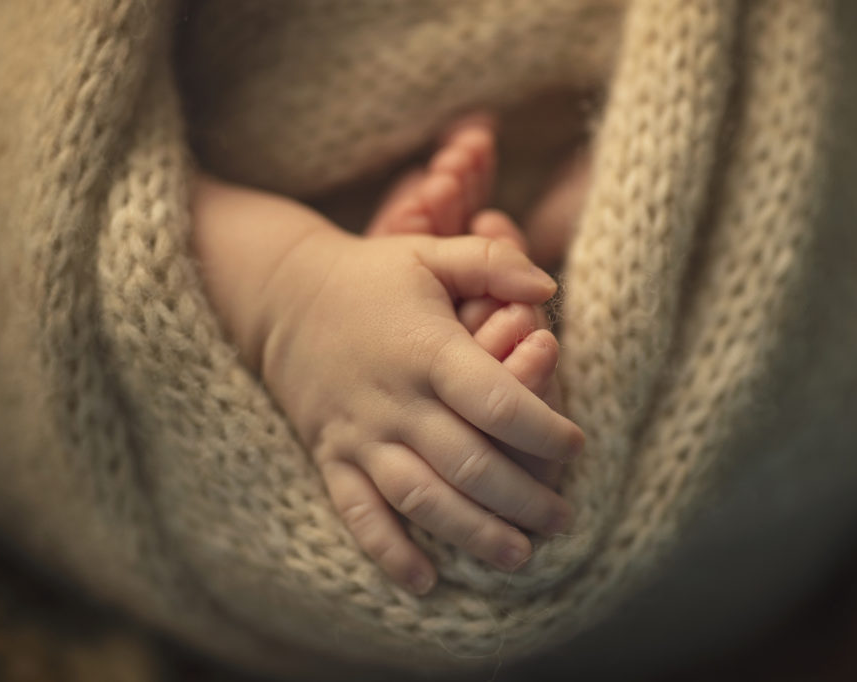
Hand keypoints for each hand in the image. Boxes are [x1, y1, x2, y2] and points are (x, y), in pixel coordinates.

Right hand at [257, 228, 582, 594]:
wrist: (280, 296)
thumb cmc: (371, 276)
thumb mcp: (429, 253)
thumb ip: (491, 264)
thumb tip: (550, 288)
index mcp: (428, 351)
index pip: (499, 402)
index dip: (544, 431)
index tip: (576, 446)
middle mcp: (397, 401)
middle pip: (470, 465)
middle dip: (524, 499)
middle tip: (563, 520)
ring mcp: (361, 435)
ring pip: (422, 499)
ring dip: (473, 534)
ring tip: (519, 557)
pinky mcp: (332, 457)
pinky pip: (359, 514)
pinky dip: (390, 552)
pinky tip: (425, 581)